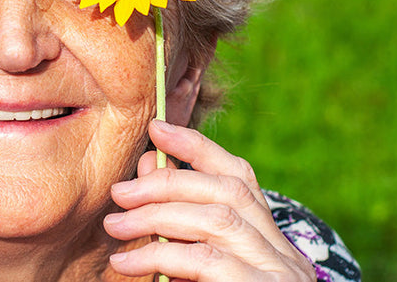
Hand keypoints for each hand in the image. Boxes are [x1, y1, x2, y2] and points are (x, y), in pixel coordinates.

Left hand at [103, 120, 315, 280]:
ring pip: (218, 221)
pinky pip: (208, 264)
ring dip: (159, 216)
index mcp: (268, 239)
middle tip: (119, 193)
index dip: (200, 148)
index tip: (159, 129)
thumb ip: (178, 228)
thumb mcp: (203, 269)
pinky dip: (163, 257)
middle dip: (168, 183)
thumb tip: (141, 174)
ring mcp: (276, 274)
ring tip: (115, 227)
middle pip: (226, 192)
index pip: (240, 176)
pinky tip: (128, 264)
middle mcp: (280, 252)